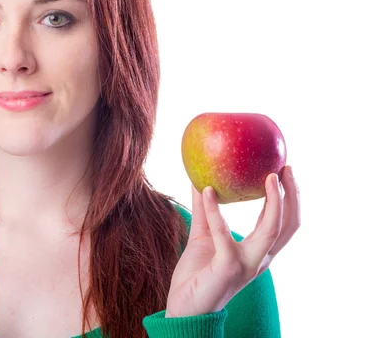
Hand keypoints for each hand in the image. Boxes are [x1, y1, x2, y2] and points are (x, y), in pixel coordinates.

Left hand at [165, 165, 300, 316]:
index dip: (290, 197)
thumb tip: (201, 179)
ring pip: (271, 230)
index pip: (285, 222)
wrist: (184, 308)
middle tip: (286, 168)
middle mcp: (259, 258)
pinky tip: (205, 190)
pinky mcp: (227, 267)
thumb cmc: (196, 274)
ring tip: (267, 177)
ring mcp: (247, 264)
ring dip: (274, 202)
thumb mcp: (202, 235)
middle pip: (289, 225)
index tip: (285, 170)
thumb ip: (205, 210)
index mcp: (258, 251)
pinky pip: (223, 233)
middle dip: (293, 196)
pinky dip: (214, 210)